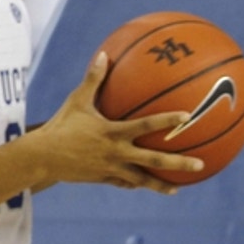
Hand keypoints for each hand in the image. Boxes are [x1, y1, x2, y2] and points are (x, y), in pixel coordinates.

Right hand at [26, 52, 203, 193]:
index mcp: (113, 132)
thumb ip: (93, 79)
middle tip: (200, 164)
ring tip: (178, 188)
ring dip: (161, 184)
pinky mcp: (103, 179)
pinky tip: (147, 186)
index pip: (145, 125)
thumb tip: (103, 54)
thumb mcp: (76, 100)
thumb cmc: (60, 125)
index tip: (187, 116)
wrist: (43, 157)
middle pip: (154, 160)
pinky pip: (124, 183)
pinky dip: (137, 184)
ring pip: (142, 179)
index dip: (167, 120)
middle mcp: (116, 152)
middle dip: (178, 163)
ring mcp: (111, 169)